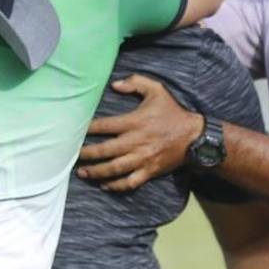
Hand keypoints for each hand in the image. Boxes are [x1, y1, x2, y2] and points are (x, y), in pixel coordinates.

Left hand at [76, 75, 203, 190]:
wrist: (194, 136)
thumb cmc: (173, 112)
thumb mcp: (157, 90)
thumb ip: (136, 83)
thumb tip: (115, 84)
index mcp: (134, 122)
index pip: (104, 126)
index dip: (87, 129)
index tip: (75, 131)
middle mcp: (136, 142)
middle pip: (105, 151)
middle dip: (87, 154)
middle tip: (74, 155)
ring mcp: (142, 159)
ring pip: (114, 169)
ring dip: (96, 172)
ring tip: (83, 173)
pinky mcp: (149, 171)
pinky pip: (129, 182)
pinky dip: (116, 186)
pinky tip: (105, 185)